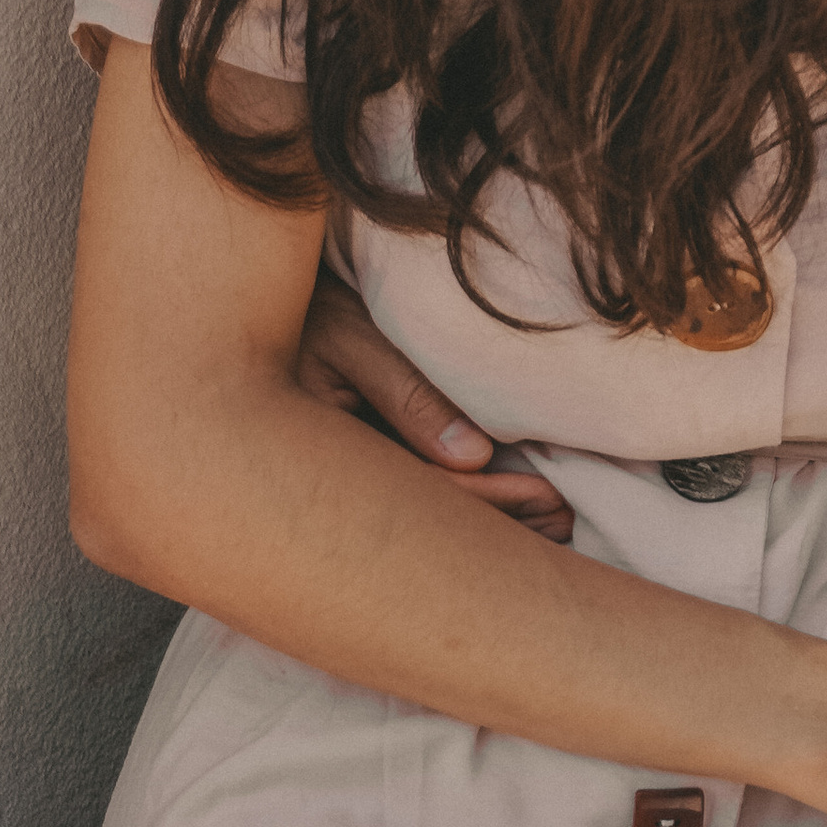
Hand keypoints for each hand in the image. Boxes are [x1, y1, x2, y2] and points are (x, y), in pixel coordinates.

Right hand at [298, 268, 573, 542]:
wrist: (260, 296)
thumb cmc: (310, 300)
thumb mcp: (352, 335)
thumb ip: (409, 392)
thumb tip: (474, 456)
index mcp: (318, 456)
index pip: (416, 494)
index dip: (488, 500)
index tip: (551, 498)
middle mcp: (329, 480)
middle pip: (424, 521)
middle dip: (499, 529)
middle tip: (566, 529)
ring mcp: (343, 478)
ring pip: (425, 516)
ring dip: (492, 525)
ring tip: (556, 526)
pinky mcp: (355, 468)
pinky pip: (416, 496)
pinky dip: (472, 502)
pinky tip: (518, 509)